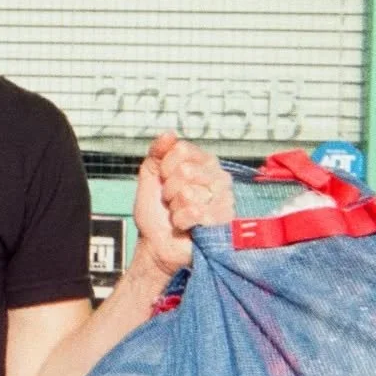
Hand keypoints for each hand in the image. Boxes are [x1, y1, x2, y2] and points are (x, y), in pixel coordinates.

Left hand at [134, 131, 234, 273]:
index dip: (165, 167)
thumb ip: (157, 153)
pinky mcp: (225, 219)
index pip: (182, 150)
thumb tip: (169, 133)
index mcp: (203, 162)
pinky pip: (195, 212)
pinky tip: (185, 225)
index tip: (163, 181)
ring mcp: (224, 197)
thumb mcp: (150, 176)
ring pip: (189, 192)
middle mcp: (218, 176)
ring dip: (174, 207)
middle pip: (185, 170)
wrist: (156, 243)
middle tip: (171, 201)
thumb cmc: (156, 210)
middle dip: (169, 189)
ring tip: (178, 213)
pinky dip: (181, 220)